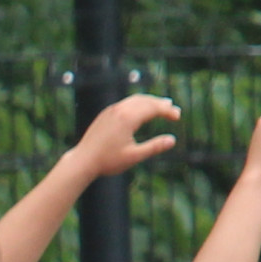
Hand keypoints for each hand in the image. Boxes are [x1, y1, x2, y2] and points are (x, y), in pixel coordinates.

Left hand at [64, 92, 183, 182]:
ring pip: (135, 100)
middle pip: (145, 101)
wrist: (82, 160)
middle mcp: (119, 109)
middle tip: (174, 109)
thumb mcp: (134, 156)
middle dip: (161, 104)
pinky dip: (138, 104)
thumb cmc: (108, 161)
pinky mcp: (105, 113)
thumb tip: (172, 140)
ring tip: (162, 105)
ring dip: (150, 101)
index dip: (167, 111)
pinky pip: (126, 103)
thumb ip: (154, 147)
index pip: (153, 108)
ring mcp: (111, 110)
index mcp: (128, 118)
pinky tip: (142, 109)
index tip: (178, 116)